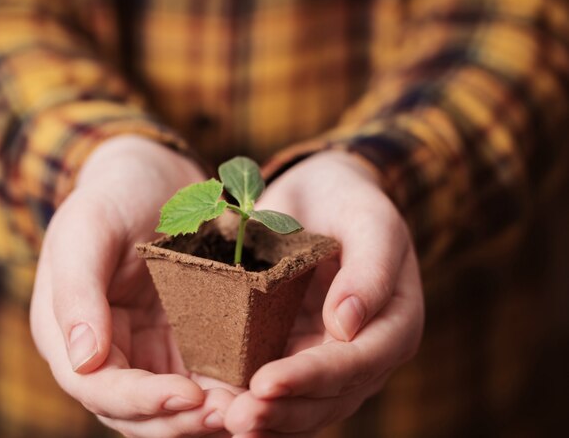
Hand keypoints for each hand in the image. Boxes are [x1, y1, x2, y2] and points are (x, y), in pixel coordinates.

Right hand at [30, 136, 235, 436]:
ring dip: (206, 416)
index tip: (190, 397)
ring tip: (249, 411)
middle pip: (137, 411)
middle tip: (232, 415)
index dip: (141, 401)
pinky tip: (256, 389)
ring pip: (172, 406)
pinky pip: (201, 376)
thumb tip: (84, 361)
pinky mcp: (181, 340)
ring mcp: (146, 349)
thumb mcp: (87, 229)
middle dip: (181, 421)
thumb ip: (76, 292)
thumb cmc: (114, 194)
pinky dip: (224, 390)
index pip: (98, 388)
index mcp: (69, 332)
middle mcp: (107, 351)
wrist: (153, 176)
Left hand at [224, 151, 424, 436]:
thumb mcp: (369, 219)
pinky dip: (255, 402)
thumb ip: (371, 268)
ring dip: (267, 419)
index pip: (357, 362)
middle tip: (238, 418)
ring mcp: (327, 358)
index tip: (267, 382)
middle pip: (329, 397)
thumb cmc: (348, 201)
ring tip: (225, 421)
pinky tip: (220, 407)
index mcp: (393, 323)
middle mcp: (363, 351)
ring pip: (303, 405)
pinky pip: (279, 389)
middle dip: (284, 411)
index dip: (313, 377)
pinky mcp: (294, 353)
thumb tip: (348, 325)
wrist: (320, 196)